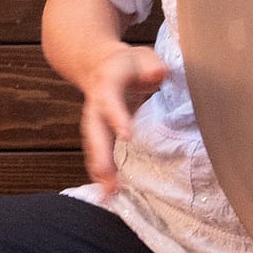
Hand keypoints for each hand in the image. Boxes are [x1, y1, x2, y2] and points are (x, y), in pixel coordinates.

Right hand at [78, 45, 166, 192]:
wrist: (99, 65)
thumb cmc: (128, 64)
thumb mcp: (141, 57)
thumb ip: (151, 65)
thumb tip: (158, 73)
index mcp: (107, 84)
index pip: (110, 101)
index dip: (117, 117)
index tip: (126, 135)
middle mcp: (96, 106)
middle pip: (94, 132)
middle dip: (101, 156)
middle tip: (109, 179)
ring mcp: (95, 123)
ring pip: (94, 148)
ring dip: (100, 171)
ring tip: (108, 194)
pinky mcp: (99, 136)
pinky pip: (98, 156)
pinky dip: (102, 175)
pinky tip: (108, 195)